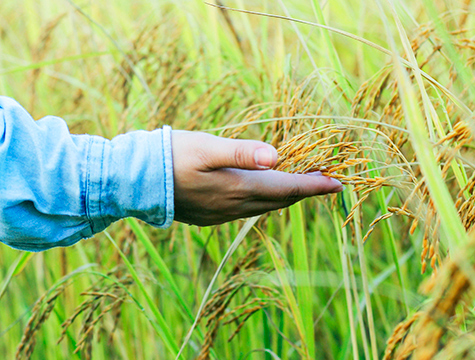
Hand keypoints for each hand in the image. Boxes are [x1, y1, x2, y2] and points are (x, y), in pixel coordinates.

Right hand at [171, 130, 343, 225]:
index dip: (314, 186)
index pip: (287, 189)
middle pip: (279, 202)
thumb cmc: (171, 157)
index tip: (338, 183)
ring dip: (285, 198)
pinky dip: (264, 201)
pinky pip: (246, 211)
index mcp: (238, 188)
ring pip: (264, 208)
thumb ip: (242, 153)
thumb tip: (277, 157)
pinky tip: (262, 193)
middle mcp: (234, 206)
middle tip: (325, 181)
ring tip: (300, 186)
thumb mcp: (207, 148)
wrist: (136, 182)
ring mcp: (221, 215)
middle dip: (304, 192)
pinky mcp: (209, 216)